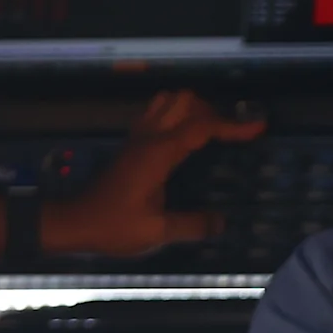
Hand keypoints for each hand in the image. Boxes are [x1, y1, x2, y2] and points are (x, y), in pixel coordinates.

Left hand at [41, 89, 255, 256]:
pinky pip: (155, 115)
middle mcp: (148, 138)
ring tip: (210, 130)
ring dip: (191, 109)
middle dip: (212, 110)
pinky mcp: (130, 145)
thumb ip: (192, 225)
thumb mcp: (156, 232)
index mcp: (159, 153)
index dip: (233, 125)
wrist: (73, 223)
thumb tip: (221, 222)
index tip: (258, 127)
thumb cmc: (112, 226)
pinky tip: (183, 136)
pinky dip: (174, 115)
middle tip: (231, 133)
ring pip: (167, 102)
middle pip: (184, 101)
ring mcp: (137, 138)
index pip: (202, 126)